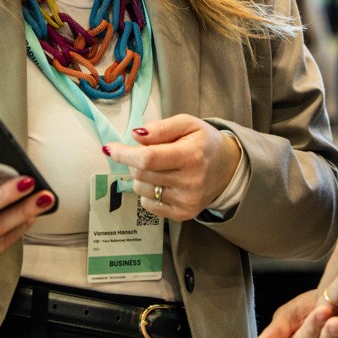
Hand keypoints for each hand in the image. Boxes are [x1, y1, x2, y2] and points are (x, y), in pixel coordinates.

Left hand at [102, 114, 240, 220]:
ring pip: (142, 190)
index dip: (124, 154)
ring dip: (141, 177)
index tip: (109, 148)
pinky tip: (162, 182)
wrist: (228, 168)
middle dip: (134, 162)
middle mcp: (190, 182)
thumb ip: (161, 128)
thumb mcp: (187, 123)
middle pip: (141, 174)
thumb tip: (135, 135)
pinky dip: (148, 192)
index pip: (148, 159)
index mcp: (191, 156)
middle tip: (145, 153)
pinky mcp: (184, 214)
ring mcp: (187, 201)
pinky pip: (149, 205)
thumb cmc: (204, 142)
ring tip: (158, 168)